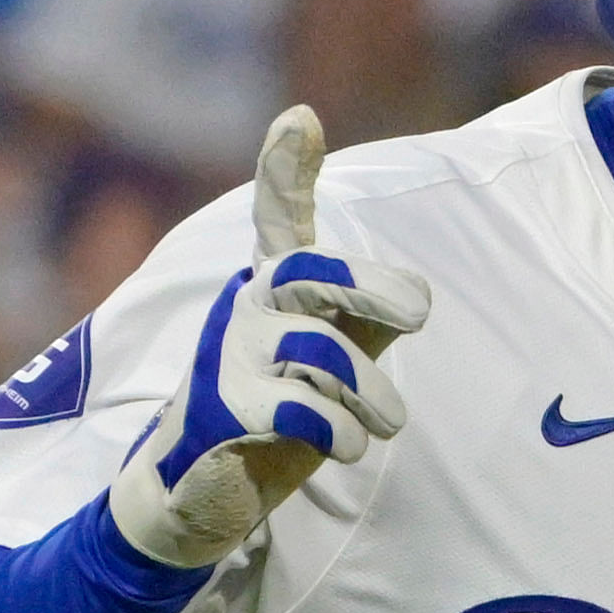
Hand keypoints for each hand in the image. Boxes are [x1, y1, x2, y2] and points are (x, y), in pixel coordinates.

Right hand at [106, 105, 430, 575]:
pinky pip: (300, 409)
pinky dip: (340, 430)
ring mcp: (228, 357)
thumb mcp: (334, 358)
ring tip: (385, 423)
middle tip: (417, 314)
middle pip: (310, 271)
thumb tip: (416, 293)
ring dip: (371, 394)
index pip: (280, 218)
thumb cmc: (276, 413)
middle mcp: (246, 308)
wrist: (196, 492)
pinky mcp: (219, 409)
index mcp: (275, 289)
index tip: (299, 120)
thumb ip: (368, 320)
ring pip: (320, 353)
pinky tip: (346, 443)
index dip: (286, 169)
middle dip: (371, 285)